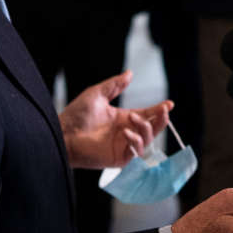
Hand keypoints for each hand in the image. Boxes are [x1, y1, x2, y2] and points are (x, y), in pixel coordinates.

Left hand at [58, 70, 172, 168]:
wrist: (63, 133)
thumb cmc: (76, 115)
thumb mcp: (97, 94)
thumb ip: (115, 85)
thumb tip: (130, 73)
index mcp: (123, 118)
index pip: (147, 115)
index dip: (159, 110)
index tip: (169, 103)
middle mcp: (126, 133)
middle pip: (152, 128)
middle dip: (160, 120)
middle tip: (163, 110)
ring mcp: (123, 146)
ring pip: (147, 140)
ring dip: (146, 128)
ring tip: (133, 117)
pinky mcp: (118, 159)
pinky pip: (135, 153)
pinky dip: (136, 142)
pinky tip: (127, 132)